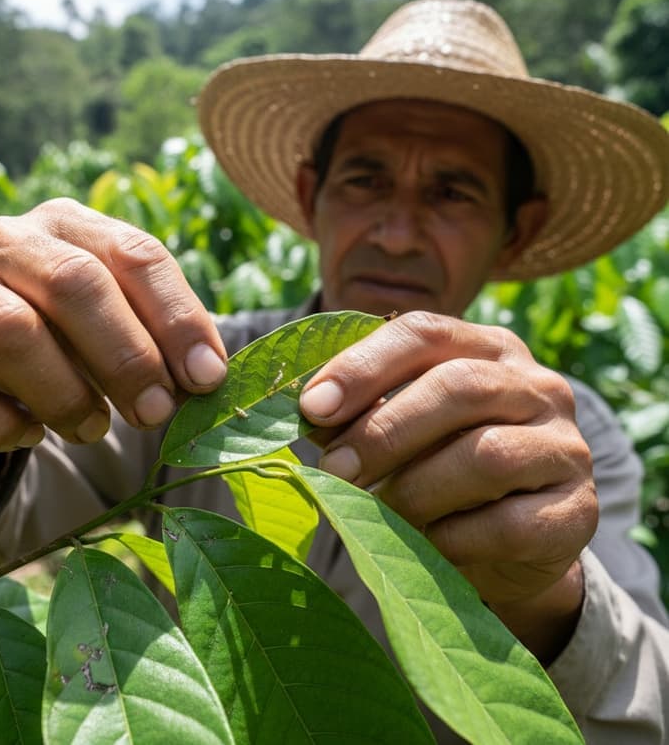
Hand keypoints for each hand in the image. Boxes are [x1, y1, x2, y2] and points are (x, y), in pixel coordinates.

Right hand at [0, 198, 226, 467]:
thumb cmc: (64, 336)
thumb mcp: (116, 324)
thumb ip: (159, 343)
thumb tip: (205, 380)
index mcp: (69, 224)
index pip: (135, 254)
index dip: (177, 318)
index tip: (205, 379)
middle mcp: (5, 239)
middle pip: (73, 285)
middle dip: (125, 358)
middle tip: (155, 414)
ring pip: (11, 334)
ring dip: (64, 394)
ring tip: (92, 430)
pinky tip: (28, 435)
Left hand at [299, 311, 597, 659]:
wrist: (513, 542)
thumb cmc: (439, 468)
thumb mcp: (400, 430)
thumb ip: (359, 414)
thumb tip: (299, 414)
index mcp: (486, 348)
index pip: (424, 333)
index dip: (363, 367)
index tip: (310, 407)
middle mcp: (537, 386)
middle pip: (458, 388)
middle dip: (383, 432)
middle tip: (332, 470)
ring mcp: (566, 447)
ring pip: (486, 456)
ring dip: (416, 489)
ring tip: (380, 511)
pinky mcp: (578, 512)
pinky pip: (508, 524)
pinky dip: (453, 539)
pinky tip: (428, 544)